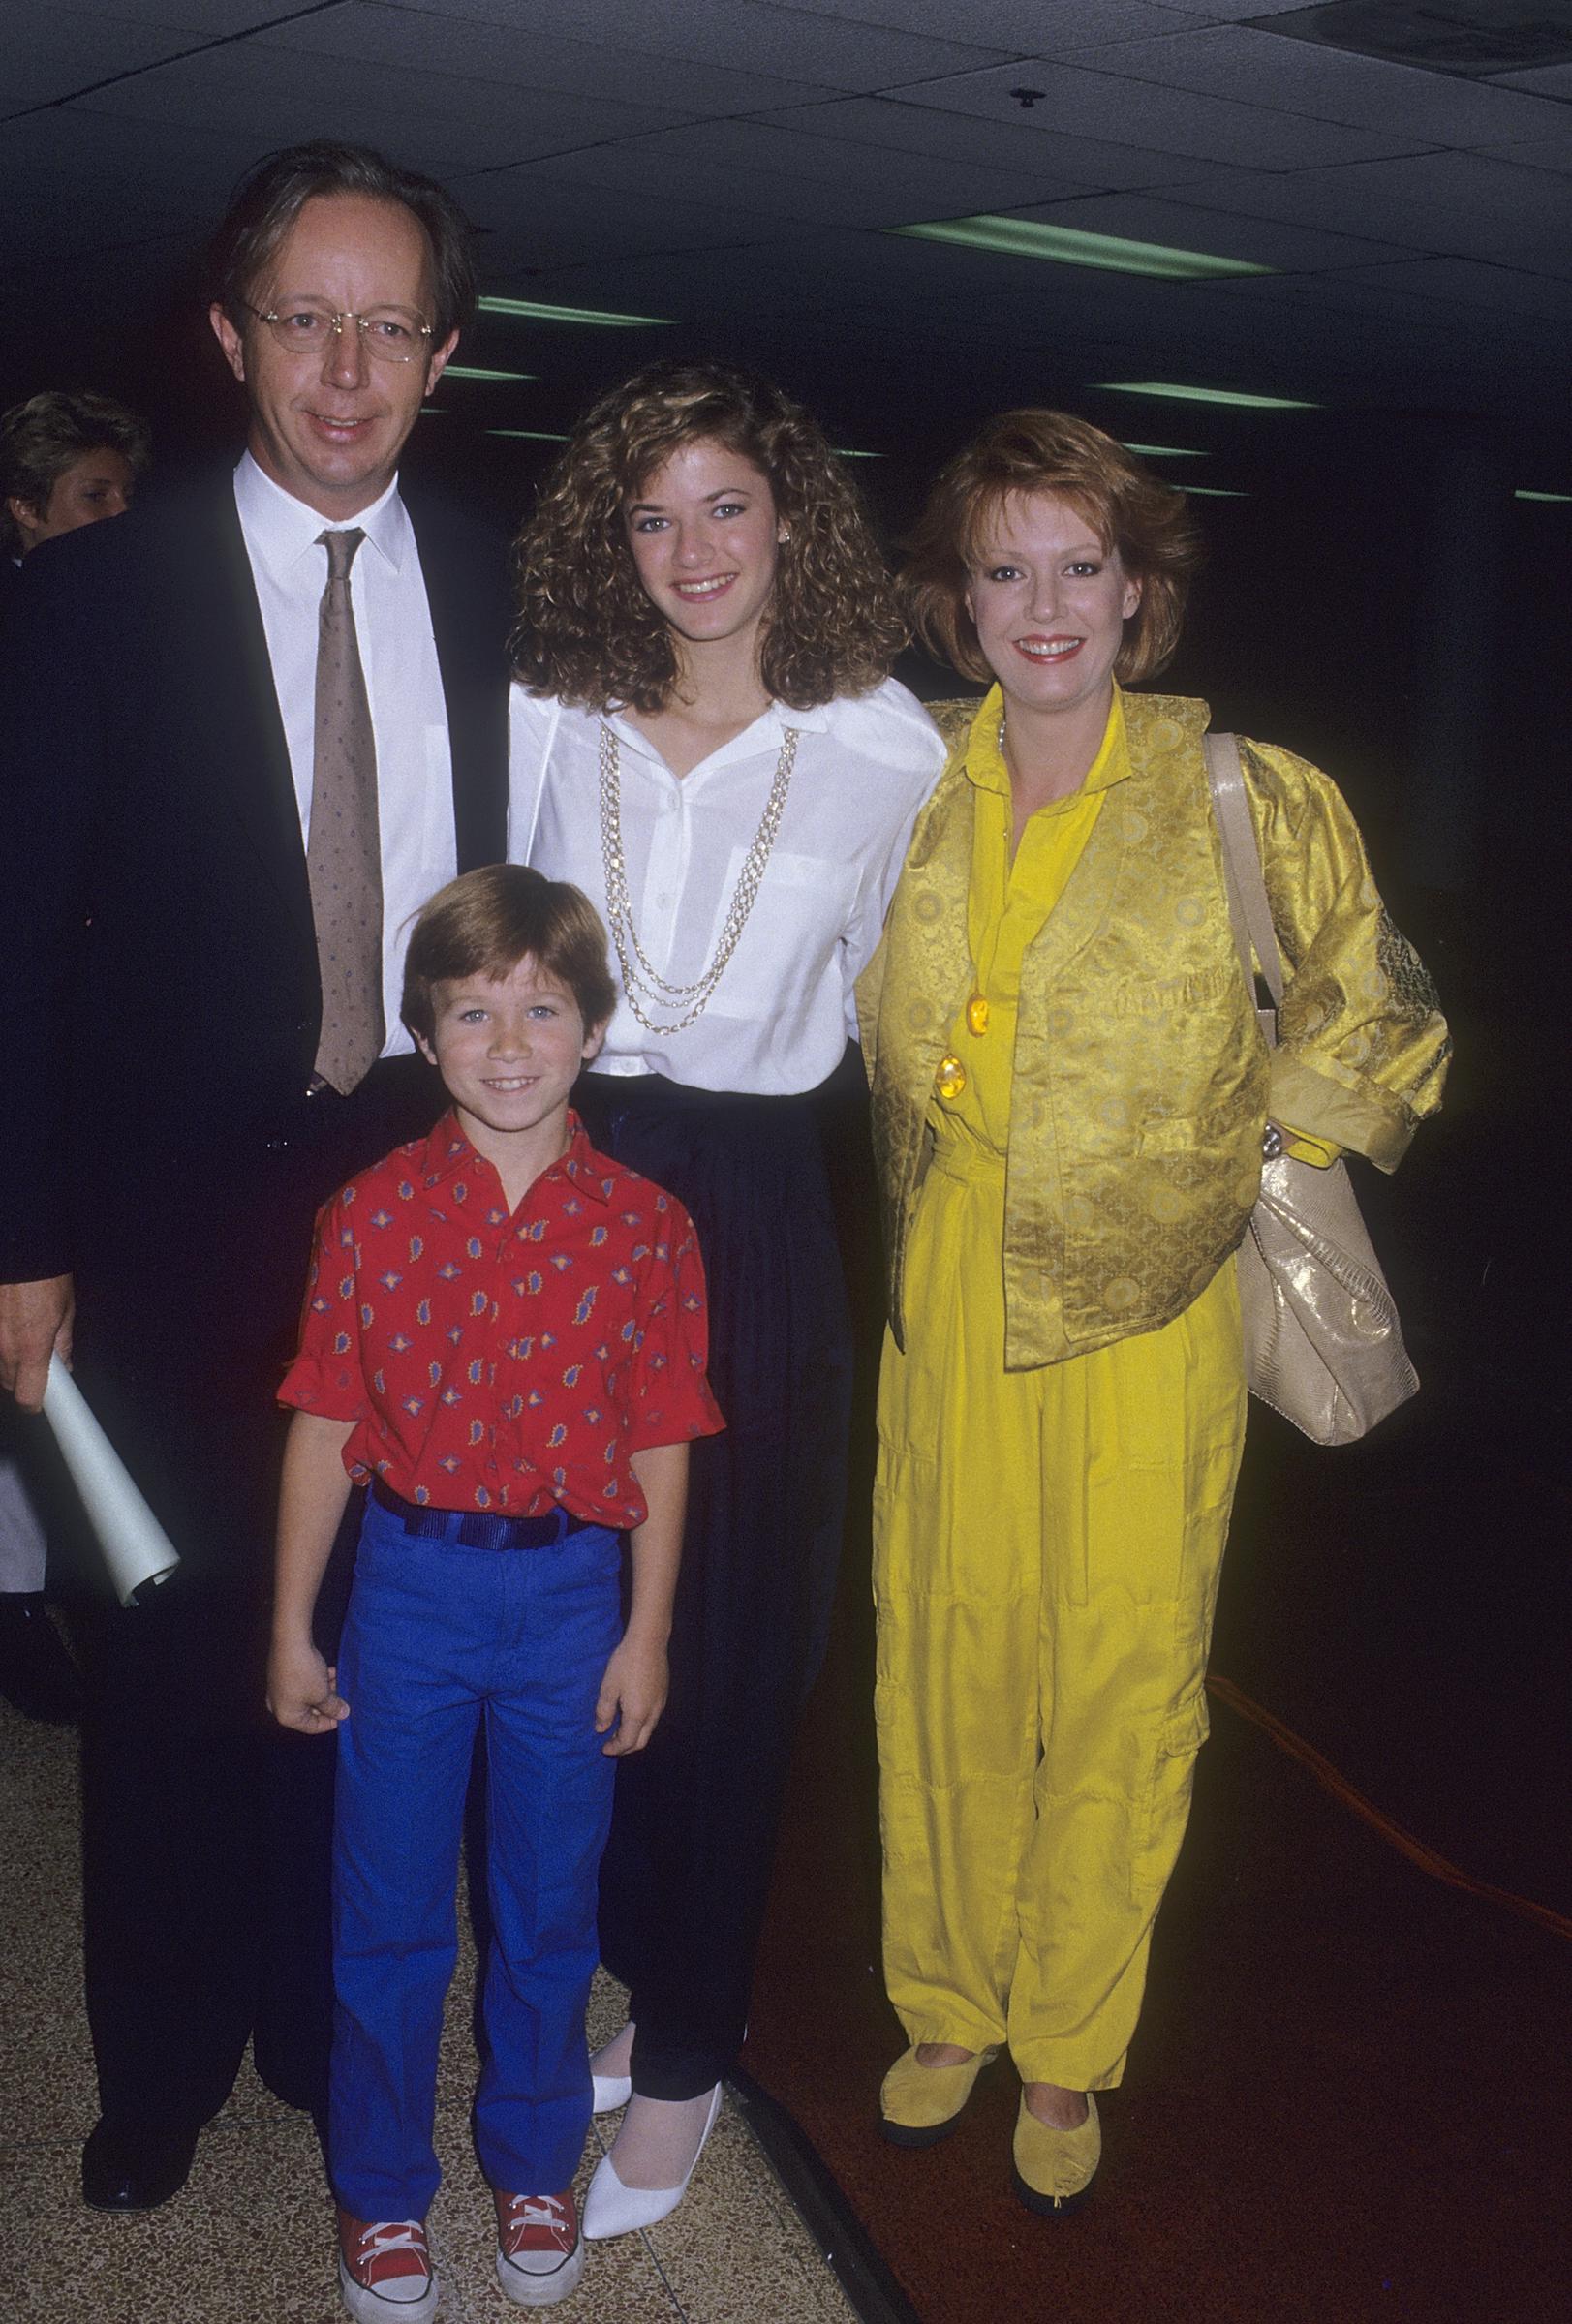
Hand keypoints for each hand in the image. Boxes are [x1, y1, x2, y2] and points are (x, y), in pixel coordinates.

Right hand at [0, 1275, 74, 1411]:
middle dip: (22, 1377)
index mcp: (32, 1348)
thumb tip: (64, 1364)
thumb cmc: (44, 1275)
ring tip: (18, 1333)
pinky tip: (7, 1323)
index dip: (35, 1403)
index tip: (39, 1402)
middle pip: (8, 1383)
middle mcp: (3, 1348)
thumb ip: (62, 1343)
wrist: (18, 1248)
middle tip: (33, 1359)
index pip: (28, 1397)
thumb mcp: (65, 1310)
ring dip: (6, 1360)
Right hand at [267, 1636, 349, 1733]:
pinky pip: (302, 1683)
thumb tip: (343, 1714)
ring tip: (339, 1681)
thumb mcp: (323, 1693)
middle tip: (343, 1696)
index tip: (345, 1714)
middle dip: (328, 1703)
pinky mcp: (282, 1674)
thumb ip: (333, 1707)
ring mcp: (278, 1689)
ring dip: (324, 1690)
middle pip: (309, 1711)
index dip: (331, 1721)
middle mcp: (278, 1705)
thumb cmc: (305, 1674)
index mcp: (286, 1716)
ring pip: (307, 1695)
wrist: (290, 1641)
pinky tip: (331, 1671)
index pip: (312, 1726)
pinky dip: (316, 1680)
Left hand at [595, 1633, 668, 1756]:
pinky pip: (653, 1718)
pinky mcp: (663, 1694)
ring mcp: (660, 1704)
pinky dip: (641, 1725)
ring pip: (649, 1730)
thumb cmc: (625, 1663)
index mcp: (638, 1714)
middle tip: (611, 1745)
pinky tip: (631, 1715)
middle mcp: (653, 1713)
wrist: (649, 1641)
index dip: (614, 1749)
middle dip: (626, 1748)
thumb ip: (604, 1711)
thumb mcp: (608, 1687)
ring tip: (618, 1731)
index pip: (627, 1742)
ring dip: (634, 1736)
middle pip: (641, 1741)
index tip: (602, 1748)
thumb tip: (601, 1729)